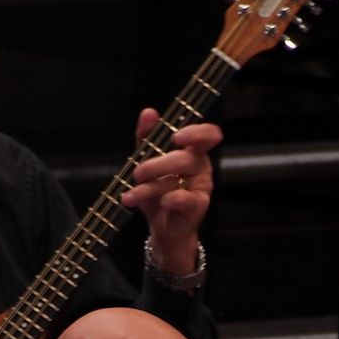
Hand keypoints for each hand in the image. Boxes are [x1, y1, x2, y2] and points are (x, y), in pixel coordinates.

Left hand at [121, 107, 222, 276]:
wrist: (161, 226)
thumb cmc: (157, 191)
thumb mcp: (146, 160)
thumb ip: (147, 136)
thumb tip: (149, 112)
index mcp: (193, 150)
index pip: (208, 134)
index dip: (196, 132)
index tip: (176, 137)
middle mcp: (201, 165)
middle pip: (185, 157)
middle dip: (156, 165)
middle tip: (137, 173)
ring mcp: (203, 186)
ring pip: (177, 179)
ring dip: (149, 187)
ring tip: (130, 196)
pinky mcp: (199, 205)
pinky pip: (184, 198)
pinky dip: (168, 200)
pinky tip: (160, 204)